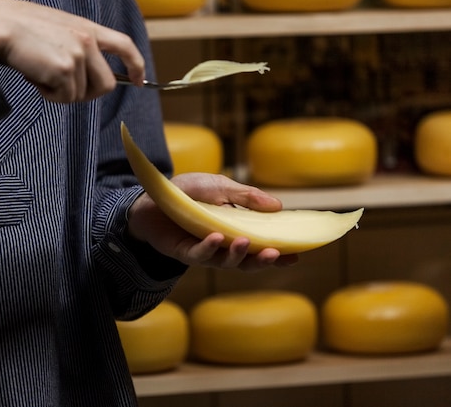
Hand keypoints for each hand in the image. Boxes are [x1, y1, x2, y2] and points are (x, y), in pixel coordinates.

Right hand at [0, 0, 144, 102]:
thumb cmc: (18, 29)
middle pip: (106, 85)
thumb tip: (84, 78)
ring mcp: (78, 54)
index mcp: (87, 27)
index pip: (124, 44)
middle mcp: (87, 39)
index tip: (139, 80)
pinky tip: (35, 77)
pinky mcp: (65, 69)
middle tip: (62, 87)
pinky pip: (64, 98)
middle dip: (87, 93)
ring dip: (61, 92)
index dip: (136, 65)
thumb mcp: (57, 31)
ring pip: (82, 95)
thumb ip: (77, 48)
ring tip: (40, 72)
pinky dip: (48, 95)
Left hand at [127, 173, 298, 270]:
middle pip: (247, 261)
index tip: (298, 254)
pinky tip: (217, 238)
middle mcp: (223, 245)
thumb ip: (247, 197)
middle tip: (277, 254)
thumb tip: (279, 207)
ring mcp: (204, 251)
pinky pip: (199, 255)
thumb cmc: (188, 192)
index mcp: (236, 230)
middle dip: (263, 261)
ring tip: (245, 241)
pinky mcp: (184, 252)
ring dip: (237, 255)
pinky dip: (209, 248)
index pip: (261, 245)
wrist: (152, 196)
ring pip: (225, 262)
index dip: (279, 252)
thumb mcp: (220, 187)